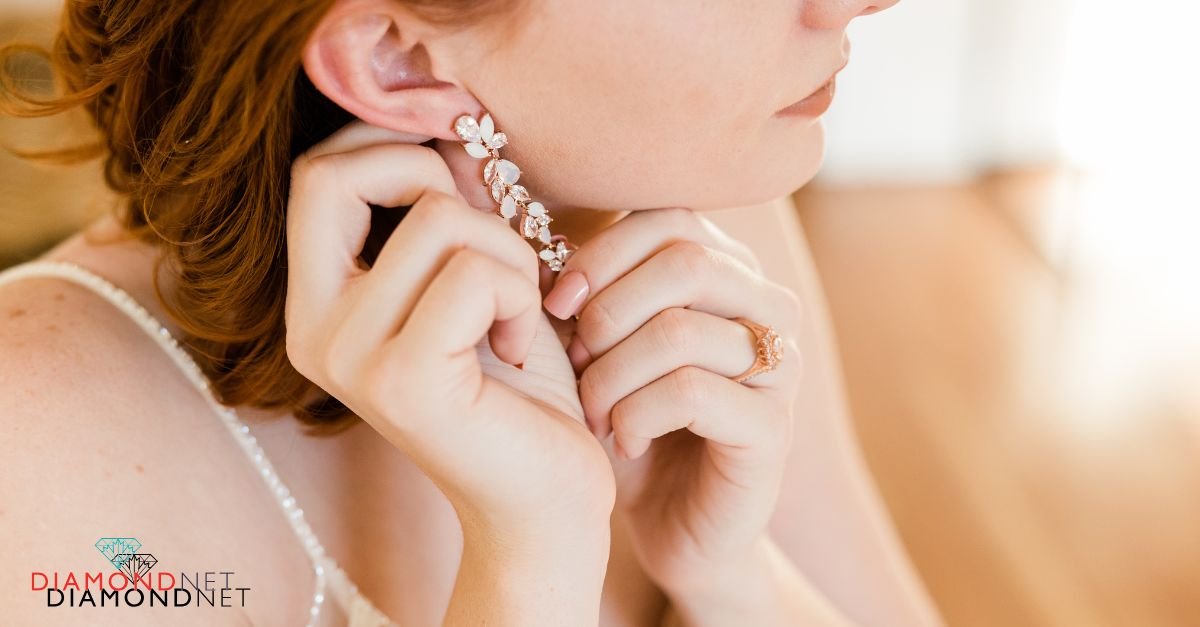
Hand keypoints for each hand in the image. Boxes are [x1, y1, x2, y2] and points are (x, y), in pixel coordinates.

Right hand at [284, 121, 614, 544]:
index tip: (460, 179)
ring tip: (518, 313)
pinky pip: (475, 273)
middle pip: (341, 175)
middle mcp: (313, 330)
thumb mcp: (478, 276)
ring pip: (437, 219)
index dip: (389, 149)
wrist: (543, 496)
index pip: (316, 175)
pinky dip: (520, 295)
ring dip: (509, 252)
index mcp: (318, 304)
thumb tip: (449, 129)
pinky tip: (519, 346)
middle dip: (436, 183)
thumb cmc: (516, 384)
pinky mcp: (402, 380)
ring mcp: (348, 357)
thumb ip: (450, 207)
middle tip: (491, 245)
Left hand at [542, 207, 804, 594]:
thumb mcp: (595, 346)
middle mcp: (767, 308)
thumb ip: (578, 286)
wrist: (669, 524)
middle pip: (685, 261)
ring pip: (680, 330)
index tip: (555, 304)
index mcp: (729, 272)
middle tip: (575, 363)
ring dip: (612, 374)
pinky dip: (637, 415)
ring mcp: (780, 368)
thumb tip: (524, 231)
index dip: (601, 254)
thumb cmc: (629, 422)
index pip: (668, 219)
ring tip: (593, 411)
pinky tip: (623, 442)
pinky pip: (690, 393)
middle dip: (606, 313)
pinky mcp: (774, 429)